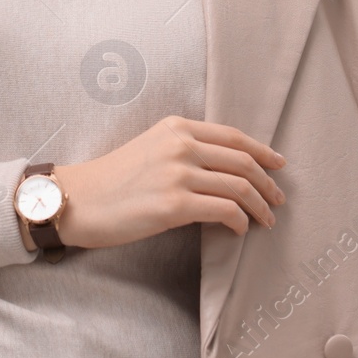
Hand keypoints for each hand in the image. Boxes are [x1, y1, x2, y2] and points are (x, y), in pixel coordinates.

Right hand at [17, 116, 286, 251]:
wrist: (78, 200)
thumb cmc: (112, 179)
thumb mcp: (150, 148)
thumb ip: (184, 150)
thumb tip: (224, 171)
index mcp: (175, 127)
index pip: (234, 136)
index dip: (263, 151)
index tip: (279, 165)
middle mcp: (180, 145)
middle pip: (243, 161)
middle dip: (268, 183)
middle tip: (278, 200)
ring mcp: (177, 174)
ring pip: (240, 187)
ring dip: (260, 207)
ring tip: (266, 220)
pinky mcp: (174, 205)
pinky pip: (226, 212)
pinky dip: (240, 222)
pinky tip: (239, 230)